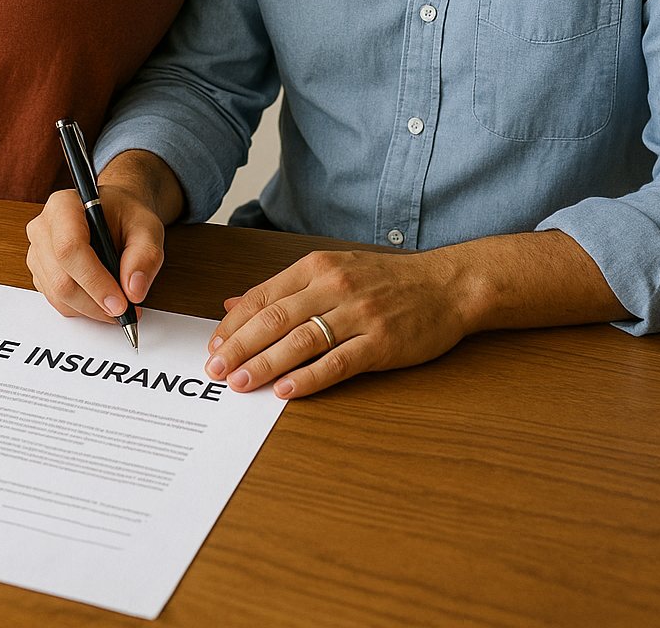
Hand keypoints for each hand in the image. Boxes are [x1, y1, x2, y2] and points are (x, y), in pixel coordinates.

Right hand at [26, 149, 183, 322]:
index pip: (69, 248)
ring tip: (120, 305)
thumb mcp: (148, 228)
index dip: (94, 281)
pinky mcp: (41, 274)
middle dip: (96, 303)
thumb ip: (145, 256)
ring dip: (92, 309)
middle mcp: (43, 229)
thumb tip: (133, 291)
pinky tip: (103, 300)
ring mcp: (38, 253)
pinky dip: (84, 309)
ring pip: (58, 296)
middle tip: (127, 311)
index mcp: (64, 206)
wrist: (115, 216)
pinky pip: (58, 302)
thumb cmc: (127, 217)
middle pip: (61, 279)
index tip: (120, 303)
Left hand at [203, 248, 471, 399]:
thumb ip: (284, 288)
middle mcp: (334, 286)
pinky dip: (309, 378)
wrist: (447, 285)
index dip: (233, 324)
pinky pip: (338, 362)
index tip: (212, 345)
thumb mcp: (333, 269)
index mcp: (317, 267)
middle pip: (274, 319)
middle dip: (239, 346)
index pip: (263, 296)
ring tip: (240, 383)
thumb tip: (234, 303)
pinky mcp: (380, 342)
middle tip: (214, 369)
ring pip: (300, 341)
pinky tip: (286, 391)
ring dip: (264, 365)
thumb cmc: (387, 280)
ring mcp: (358, 314)